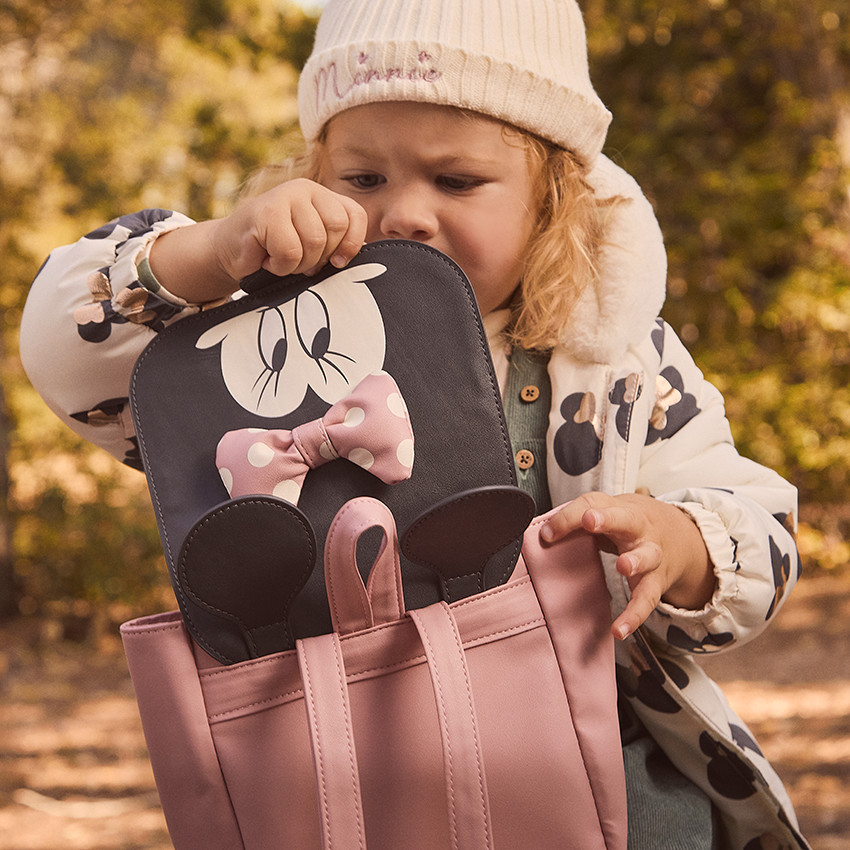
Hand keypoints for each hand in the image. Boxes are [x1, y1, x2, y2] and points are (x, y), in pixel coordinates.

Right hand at [149, 179, 367, 302]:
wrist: (230, 251)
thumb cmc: (276, 252)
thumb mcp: (313, 246)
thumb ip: (337, 244)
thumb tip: (367, 255)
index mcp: (323, 196)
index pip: (355, 215)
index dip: (352, 244)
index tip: (337, 263)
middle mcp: (305, 189)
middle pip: (336, 227)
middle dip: (320, 256)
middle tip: (299, 261)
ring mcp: (284, 196)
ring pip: (314, 241)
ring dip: (298, 264)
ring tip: (281, 259)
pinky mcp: (264, 212)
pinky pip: (290, 250)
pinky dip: (280, 265)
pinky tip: (266, 258)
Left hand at [540, 492, 714, 639]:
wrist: (677, 534)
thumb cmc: (627, 523)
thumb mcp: (604, 514)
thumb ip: (573, 522)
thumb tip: (541, 536)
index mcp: (618, 508)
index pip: (591, 504)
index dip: (568, 517)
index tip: (547, 533)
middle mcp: (638, 528)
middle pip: (626, 519)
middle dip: (607, 519)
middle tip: (590, 521)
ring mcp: (651, 554)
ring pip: (647, 556)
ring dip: (635, 560)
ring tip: (624, 567)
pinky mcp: (657, 582)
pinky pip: (647, 600)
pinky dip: (634, 616)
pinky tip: (619, 629)